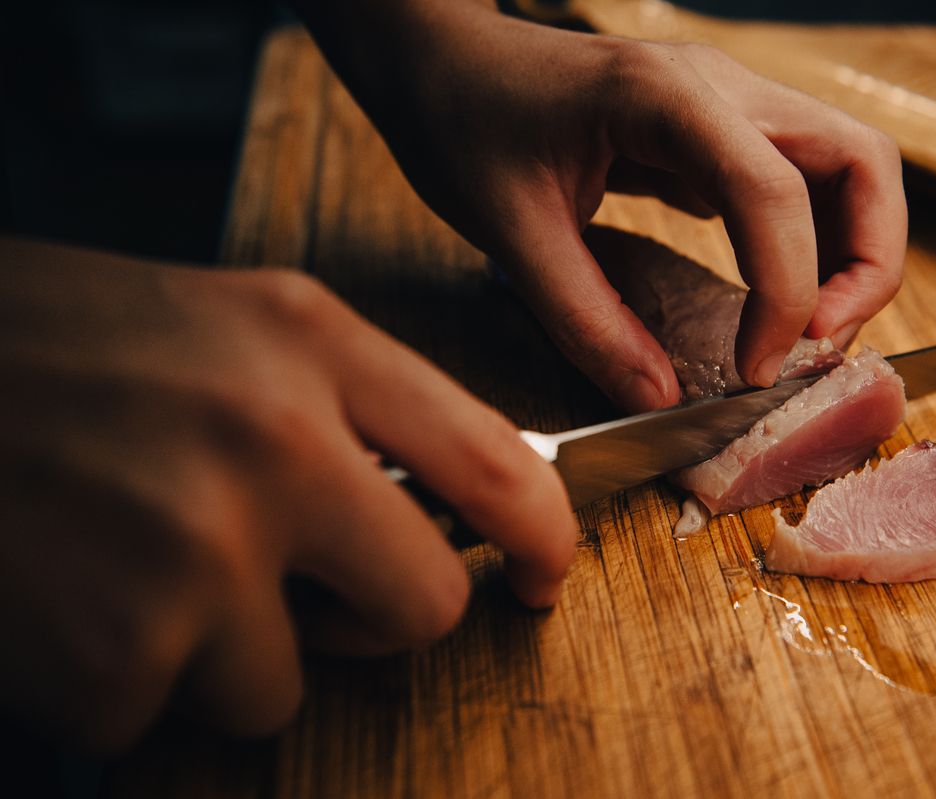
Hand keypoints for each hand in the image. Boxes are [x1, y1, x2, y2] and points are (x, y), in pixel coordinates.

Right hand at [0, 238, 575, 750]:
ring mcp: (197, 552)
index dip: (547, 537)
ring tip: (130, 564)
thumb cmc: (47, 346)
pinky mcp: (118, 652)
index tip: (545, 575)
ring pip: (281, 683)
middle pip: (422, 603)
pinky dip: (120, 678)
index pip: (496, 464)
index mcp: (308, 346)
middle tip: (298, 590)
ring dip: (217, 650)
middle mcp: (274, 443)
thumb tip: (438, 503)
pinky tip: (68, 594)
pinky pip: (164, 713)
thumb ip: (344, 408)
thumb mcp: (221, 327)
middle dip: (369, 619)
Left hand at [295, 0, 906, 410]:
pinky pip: (799, 184)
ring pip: (845, 170)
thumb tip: (659, 398)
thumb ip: (588, 322)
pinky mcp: (718, 131)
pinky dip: (810, 247)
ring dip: (852, 256)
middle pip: (860, 162)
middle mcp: (720, 88)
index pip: (775, 193)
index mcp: (668, 99)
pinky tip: (773, 300)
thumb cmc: (464, 123)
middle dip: (868, 264)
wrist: (443, 64)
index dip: (787, 293)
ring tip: (806, 332)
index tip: (758, 369)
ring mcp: (727, 104)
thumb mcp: (511, 234)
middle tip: (820, 344)